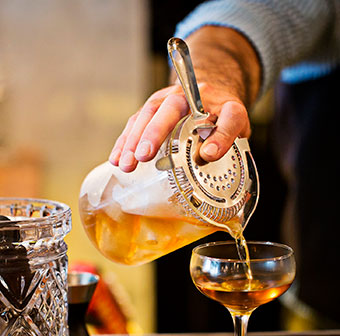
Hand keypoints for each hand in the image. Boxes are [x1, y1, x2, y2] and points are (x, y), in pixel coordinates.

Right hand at [109, 82, 250, 171]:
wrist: (208, 93)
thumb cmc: (221, 112)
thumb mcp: (235, 121)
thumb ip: (228, 135)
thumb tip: (208, 154)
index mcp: (210, 98)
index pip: (217, 112)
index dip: (216, 133)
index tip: (209, 154)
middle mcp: (183, 95)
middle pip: (166, 108)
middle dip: (153, 132)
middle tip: (144, 156)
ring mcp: (162, 101)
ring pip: (144, 116)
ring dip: (133, 141)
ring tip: (126, 165)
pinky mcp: (149, 111)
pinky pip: (134, 124)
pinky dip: (124, 142)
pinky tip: (116, 159)